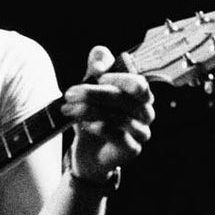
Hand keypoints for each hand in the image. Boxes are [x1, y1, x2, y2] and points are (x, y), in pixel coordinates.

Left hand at [61, 46, 154, 182]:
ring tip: (69, 109)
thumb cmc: (94, 113)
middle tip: (69, 93)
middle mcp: (146, 112)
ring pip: (120, 117)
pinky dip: (100, 128)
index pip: (137, 83)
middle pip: (124, 99)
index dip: (116, 77)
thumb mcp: (92, 84)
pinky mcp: (132, 149)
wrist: (88, 148)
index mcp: (141, 94)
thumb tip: (99, 66)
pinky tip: (86, 125)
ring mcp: (141, 131)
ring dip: (90, 111)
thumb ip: (97, 65)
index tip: (94, 75)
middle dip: (94, 93)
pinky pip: (119, 136)